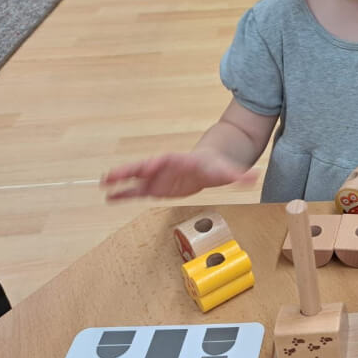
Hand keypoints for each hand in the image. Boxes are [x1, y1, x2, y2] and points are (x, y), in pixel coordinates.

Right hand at [100, 150, 257, 200]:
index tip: (148, 165)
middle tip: (111, 174)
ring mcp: (159, 176)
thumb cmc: (217, 166)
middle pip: (146, 166)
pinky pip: (137, 191)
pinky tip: (110, 197)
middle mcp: (166, 166)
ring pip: (137, 179)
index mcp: (182, 161)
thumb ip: (239, 176)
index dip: (158, 163)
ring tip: (102, 185)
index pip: (169, 160)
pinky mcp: (156, 187)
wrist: (210, 163)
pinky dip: (124, 194)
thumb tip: (254, 177)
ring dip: (121, 181)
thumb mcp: (228, 171)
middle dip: (130, 170)